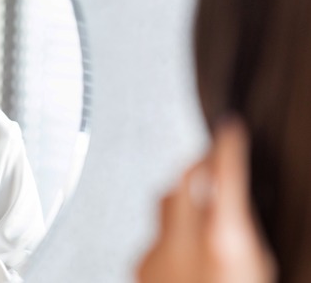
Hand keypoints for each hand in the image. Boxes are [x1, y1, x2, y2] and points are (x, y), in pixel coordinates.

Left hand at [136, 117, 274, 282]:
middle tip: (214, 161)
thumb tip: (236, 205)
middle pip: (182, 181)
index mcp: (221, 243)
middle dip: (197, 165)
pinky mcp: (141, 268)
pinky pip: (155, 236)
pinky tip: (187, 250)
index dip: (227, 147)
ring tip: (205, 207)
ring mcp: (155, 255)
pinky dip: (171, 233)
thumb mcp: (254, 265)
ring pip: (165, 207)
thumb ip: (242, 235)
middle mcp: (181, 244)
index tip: (230, 129)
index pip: (222, 176)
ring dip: (184, 200)